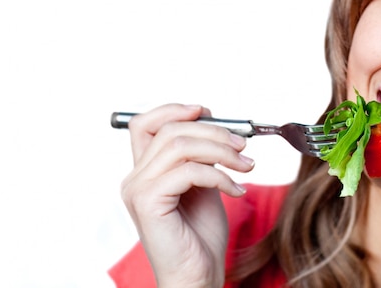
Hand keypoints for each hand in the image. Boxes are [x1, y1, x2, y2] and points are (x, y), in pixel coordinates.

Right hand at [120, 104, 252, 286]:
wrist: (197, 276)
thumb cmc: (200, 237)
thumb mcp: (203, 186)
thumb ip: (200, 158)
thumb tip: (218, 128)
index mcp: (144, 172)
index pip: (145, 123)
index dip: (174, 110)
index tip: (208, 112)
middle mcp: (134, 178)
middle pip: (170, 130)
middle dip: (214, 131)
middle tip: (242, 145)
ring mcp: (138, 190)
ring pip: (180, 145)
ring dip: (222, 151)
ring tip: (245, 166)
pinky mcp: (149, 203)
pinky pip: (189, 171)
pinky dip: (220, 176)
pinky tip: (236, 189)